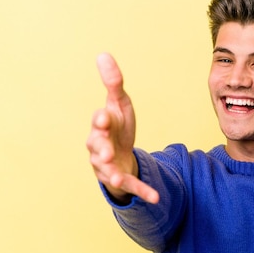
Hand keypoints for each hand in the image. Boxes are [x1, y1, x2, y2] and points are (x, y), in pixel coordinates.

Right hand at [86, 53, 158, 203]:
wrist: (117, 153)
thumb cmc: (116, 126)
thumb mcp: (118, 103)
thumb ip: (113, 82)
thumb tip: (103, 54)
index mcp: (101, 126)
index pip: (99, 121)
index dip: (102, 120)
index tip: (104, 117)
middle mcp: (99, 147)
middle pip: (97, 147)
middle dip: (102, 149)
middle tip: (106, 152)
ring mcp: (109, 165)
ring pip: (107, 170)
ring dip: (114, 173)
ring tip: (118, 176)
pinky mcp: (122, 179)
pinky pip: (131, 186)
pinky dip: (143, 192)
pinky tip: (156, 198)